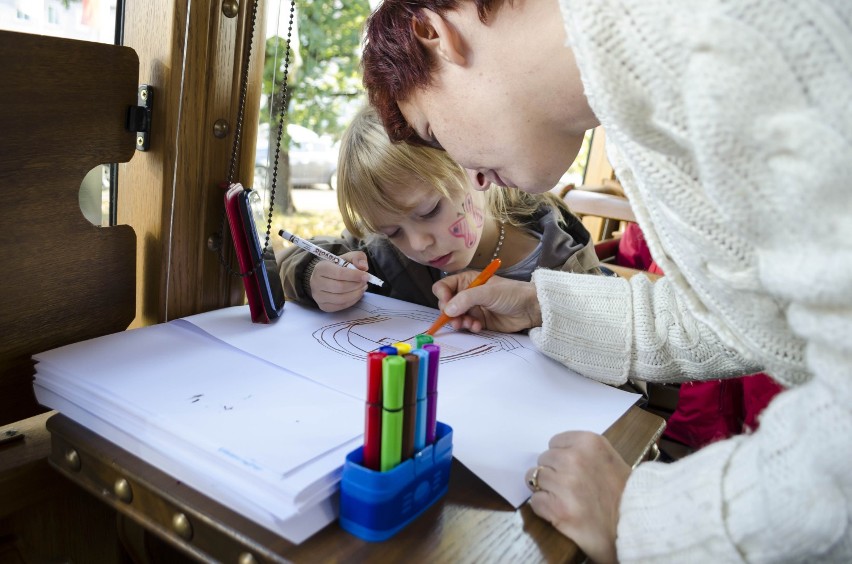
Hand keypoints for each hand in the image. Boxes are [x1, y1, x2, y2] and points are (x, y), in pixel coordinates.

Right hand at [309, 251, 368, 311]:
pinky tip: (356, 294)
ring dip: (356, 294)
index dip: (355, 275)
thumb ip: (357, 258)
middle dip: (356, 285)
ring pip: (341, 298)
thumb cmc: (338, 267)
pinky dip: (352, 301)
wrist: (326, 277)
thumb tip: (363, 267)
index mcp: (321, 268)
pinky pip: (340, 306)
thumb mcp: (348, 257)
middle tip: (365, 282)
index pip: (339, 273)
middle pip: (340, 287)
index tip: (366, 276)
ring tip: (362, 288)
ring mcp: (318, 296)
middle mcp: (316, 282)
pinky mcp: (323, 306)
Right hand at [432, 273, 541, 332]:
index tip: (447, 304)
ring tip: (469, 324)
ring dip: (459, 322)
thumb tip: (448, 309)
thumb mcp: (488, 292)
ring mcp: (472, 308)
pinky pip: (466, 326)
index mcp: (467, 280)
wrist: (530, 308)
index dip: (442, 295)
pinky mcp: (478, 321)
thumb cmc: (511, 293)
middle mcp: (467, 294)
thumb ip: (466, 299)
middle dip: (450, 313)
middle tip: (456, 319)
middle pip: (447, 304)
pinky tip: (477, 326)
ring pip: (455, 317)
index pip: (444, 286)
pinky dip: (469, 327)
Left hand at [525, 432, 629, 563]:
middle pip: (543, 459)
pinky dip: (544, 508)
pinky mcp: (557, 509)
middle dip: (552, 473)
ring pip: (535, 479)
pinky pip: (535, 501)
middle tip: (569, 487)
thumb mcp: (608, 459)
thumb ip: (583, 452)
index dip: (560, 456)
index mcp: (589, 442)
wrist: (639, 527)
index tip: (570, 468)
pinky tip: (561, 512)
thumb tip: (556, 453)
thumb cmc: (626, 494)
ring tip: (564, 499)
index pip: (554, 442)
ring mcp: (565, 484)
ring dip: (546, 490)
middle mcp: (574, 459)